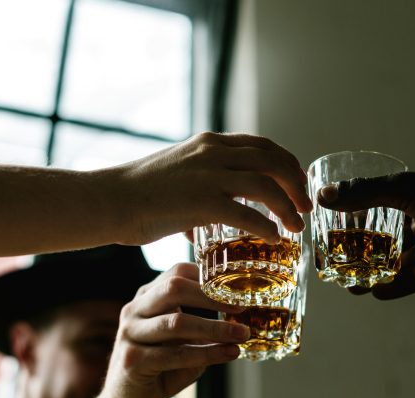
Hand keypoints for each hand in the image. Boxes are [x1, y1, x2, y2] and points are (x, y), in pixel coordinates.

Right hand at [101, 263, 248, 397]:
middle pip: (174, 288)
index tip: (238, 288)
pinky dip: (207, 353)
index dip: (208, 277)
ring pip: (177, 322)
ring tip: (242, 334)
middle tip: (242, 306)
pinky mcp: (132, 360)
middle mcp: (134, 310)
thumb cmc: (160, 369)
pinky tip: (229, 354)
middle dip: (211, 296)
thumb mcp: (183, 341)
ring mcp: (129, 333)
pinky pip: (176, 354)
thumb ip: (203, 326)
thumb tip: (242, 318)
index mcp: (146, 298)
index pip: (177, 272)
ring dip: (215, 328)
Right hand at [113, 132, 311, 244]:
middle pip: (273, 160)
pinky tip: (273, 238)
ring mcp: (209, 175)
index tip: (297, 184)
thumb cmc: (139, 193)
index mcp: (210, 143)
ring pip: (266, 185)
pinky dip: (266, 227)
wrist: (111, 199)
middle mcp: (214, 152)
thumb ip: (201, 184)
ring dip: (287, 207)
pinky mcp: (202, 201)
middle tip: (304, 208)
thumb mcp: (178, 172)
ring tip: (295, 226)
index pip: (262, 146)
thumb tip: (211, 216)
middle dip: (296, 184)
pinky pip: (248, 214)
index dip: (287, 164)